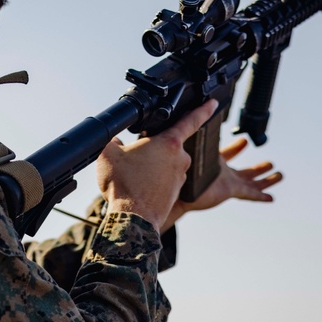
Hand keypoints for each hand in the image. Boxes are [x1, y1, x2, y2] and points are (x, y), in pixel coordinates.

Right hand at [97, 100, 218, 230]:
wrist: (133, 219)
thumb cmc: (125, 185)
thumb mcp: (109, 155)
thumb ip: (113, 141)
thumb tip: (114, 140)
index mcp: (169, 143)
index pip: (191, 121)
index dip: (203, 109)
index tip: (213, 103)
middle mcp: (180, 159)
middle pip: (168, 146)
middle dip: (153, 150)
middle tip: (133, 160)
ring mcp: (181, 177)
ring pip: (166, 165)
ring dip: (153, 167)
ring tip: (133, 178)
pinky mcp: (177, 192)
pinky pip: (165, 181)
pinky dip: (154, 182)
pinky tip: (138, 188)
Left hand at [161, 137, 281, 231]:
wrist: (179, 189)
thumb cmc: (182, 169)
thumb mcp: (196, 145)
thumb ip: (197, 130)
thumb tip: (198, 113)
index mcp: (214, 162)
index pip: (229, 153)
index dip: (237, 147)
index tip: (244, 140)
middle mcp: (223, 174)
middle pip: (245, 171)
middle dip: (258, 168)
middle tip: (270, 164)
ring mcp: (228, 183)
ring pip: (252, 182)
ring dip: (266, 179)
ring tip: (279, 175)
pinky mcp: (231, 190)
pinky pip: (250, 193)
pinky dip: (260, 195)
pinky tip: (270, 198)